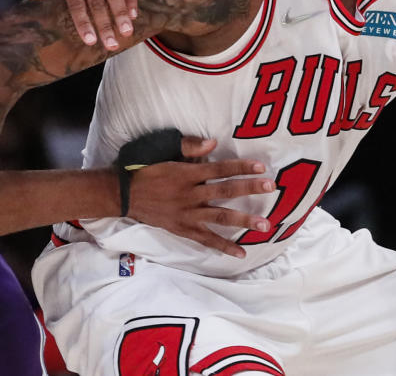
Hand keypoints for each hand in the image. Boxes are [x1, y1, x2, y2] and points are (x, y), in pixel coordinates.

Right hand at [127, 137, 273, 257]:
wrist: (124, 195)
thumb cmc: (145, 170)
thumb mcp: (163, 151)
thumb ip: (189, 147)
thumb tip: (213, 143)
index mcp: (187, 174)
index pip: (220, 169)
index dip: (241, 167)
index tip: (261, 166)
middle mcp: (190, 194)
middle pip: (225, 191)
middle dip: (249, 189)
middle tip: (271, 188)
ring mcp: (187, 214)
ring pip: (220, 217)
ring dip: (243, 221)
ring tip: (265, 225)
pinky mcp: (182, 229)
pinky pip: (206, 240)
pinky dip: (223, 247)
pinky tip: (241, 253)